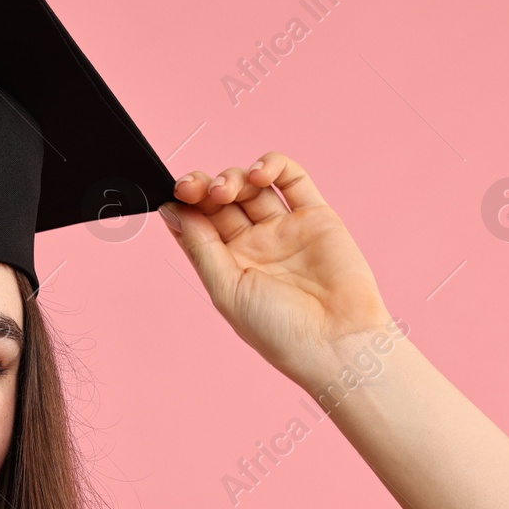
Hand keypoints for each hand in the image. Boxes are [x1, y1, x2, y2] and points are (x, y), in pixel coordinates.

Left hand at [159, 152, 394, 390]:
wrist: (337, 342)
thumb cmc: (281, 330)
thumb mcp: (227, 291)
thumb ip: (201, 247)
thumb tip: (171, 211)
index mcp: (229, 265)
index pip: (199, 223)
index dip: (185, 205)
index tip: (174, 196)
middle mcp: (255, 245)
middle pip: (222, 201)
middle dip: (204, 188)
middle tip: (196, 189)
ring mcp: (285, 229)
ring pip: (252, 187)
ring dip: (233, 177)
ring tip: (226, 189)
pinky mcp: (316, 216)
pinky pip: (293, 180)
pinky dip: (273, 166)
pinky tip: (259, 175)